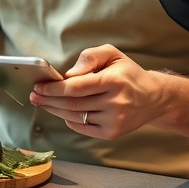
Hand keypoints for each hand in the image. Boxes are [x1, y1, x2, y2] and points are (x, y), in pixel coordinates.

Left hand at [32, 44, 157, 138]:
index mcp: (114, 81)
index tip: (39, 86)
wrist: (154, 98)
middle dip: (49, 100)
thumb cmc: (128, 73)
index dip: (54, 88)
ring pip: (76, 117)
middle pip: (73, 104)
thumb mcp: (113, 54)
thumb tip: (69, 74)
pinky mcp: (113, 133)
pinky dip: (69, 120)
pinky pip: (83, 127)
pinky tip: (62, 112)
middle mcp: (116, 102)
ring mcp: (114, 120)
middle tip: (34, 96)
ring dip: (55, 110)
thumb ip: (90, 57)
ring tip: (42, 103)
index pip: (77, 87)